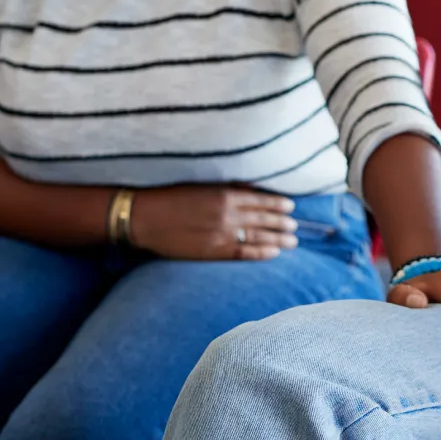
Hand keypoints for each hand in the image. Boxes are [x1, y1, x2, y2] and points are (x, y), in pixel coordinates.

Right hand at [126, 185, 297, 260]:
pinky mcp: (212, 251)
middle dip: (281, 222)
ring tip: (292, 240)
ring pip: (257, 237)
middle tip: (296, 225)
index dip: (277, 203)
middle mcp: (227, 214)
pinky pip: (242, 253)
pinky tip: (274, 253)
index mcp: (224, 194)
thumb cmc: (170, 197)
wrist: (144, 217)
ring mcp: (220, 234)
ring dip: (277, 239)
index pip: (260, 199)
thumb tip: (250, 189)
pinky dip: (260, 253)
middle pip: (262, 219)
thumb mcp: (201, 185)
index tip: (290, 205)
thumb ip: (226, 188)